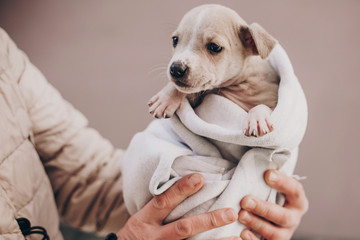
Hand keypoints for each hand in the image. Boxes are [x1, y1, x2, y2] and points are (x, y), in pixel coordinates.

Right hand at [117, 173, 239, 239]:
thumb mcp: (143, 217)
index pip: (164, 201)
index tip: (200, 178)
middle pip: (183, 228)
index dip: (181, 189)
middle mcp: (155, 236)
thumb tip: (189, 183)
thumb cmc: (138, 233)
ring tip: (238, 237)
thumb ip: (161, 205)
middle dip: (208, 220)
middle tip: (231, 213)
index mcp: (146, 219)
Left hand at [238, 170, 308, 239]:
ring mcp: (284, 233)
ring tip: (241, 214)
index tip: (267, 174)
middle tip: (246, 200)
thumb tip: (257, 158)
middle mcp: (293, 219)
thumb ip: (268, 176)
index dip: (282, 182)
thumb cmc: (267, 194)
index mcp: (297, 201)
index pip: (295, 190)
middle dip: (264, 209)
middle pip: (284, 216)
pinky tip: (242, 232)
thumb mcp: (271, 185)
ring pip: (275, 234)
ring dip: (257, 224)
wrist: (268, 215)